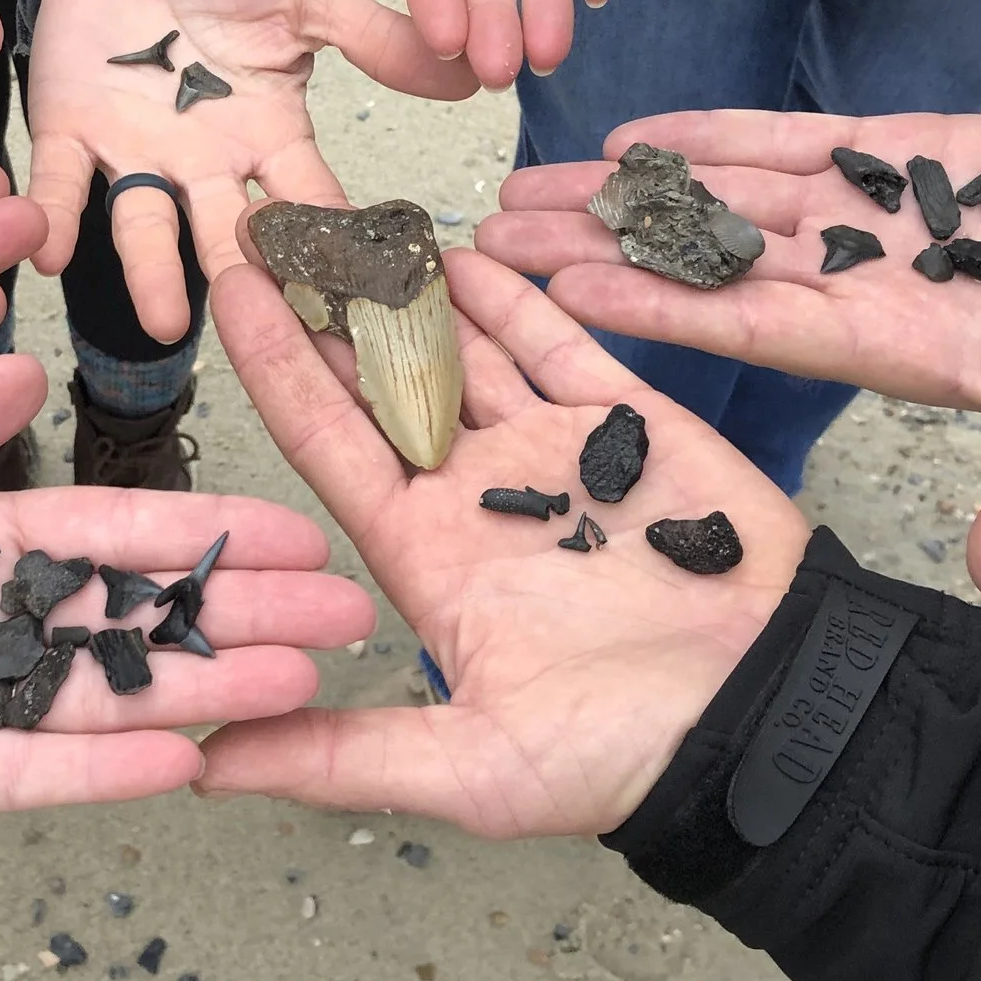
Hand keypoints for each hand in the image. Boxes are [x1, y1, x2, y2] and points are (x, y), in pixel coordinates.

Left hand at [0, 354, 375, 846]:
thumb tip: (20, 364)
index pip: (101, 535)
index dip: (195, 532)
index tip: (291, 530)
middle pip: (130, 618)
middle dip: (235, 613)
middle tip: (343, 616)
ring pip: (101, 694)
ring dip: (202, 686)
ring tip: (301, 679)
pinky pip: (25, 774)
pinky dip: (103, 768)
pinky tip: (191, 758)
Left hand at [26, 0, 475, 342]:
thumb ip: (378, 39)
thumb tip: (473, 76)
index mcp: (267, 137)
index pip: (310, 205)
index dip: (336, 250)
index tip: (367, 303)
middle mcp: (204, 164)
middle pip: (230, 238)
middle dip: (252, 285)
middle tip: (276, 336)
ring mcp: (136, 153)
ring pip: (147, 226)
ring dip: (153, 274)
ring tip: (168, 321)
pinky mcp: (68, 130)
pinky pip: (61, 182)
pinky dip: (53, 216)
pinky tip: (51, 253)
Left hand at [195, 251, 805, 838]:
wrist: (775, 720)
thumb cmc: (628, 753)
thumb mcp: (469, 768)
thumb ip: (339, 757)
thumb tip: (205, 765)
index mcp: (424, 556)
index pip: (326, 440)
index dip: (275, 365)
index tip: (230, 288)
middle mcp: (474, 495)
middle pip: (380, 380)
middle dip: (327, 305)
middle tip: (276, 218)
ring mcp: (550, 455)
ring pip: (463, 350)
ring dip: (410, 287)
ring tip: (352, 213)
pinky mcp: (629, 426)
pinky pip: (558, 344)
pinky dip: (513, 297)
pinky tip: (464, 246)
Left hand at [480, 110, 980, 594]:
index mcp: (893, 349)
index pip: (746, 328)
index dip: (653, 310)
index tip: (556, 300)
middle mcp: (861, 285)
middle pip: (704, 263)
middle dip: (599, 249)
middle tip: (490, 241)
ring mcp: (878, 217)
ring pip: (728, 199)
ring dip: (632, 190)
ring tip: (531, 183)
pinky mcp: (913, 150)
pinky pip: (796, 142)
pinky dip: (720, 132)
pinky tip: (638, 129)